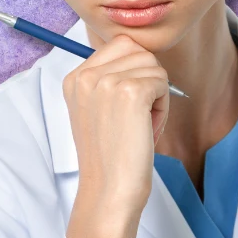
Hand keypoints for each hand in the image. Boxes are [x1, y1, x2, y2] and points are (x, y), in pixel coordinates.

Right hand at [63, 33, 169, 237]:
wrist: (109, 192)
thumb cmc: (112, 156)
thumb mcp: (99, 109)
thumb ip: (111, 78)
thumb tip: (144, 52)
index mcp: (74, 77)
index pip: (120, 44)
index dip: (136, 71)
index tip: (127, 106)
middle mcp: (85, 75)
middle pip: (139, 51)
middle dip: (148, 81)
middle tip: (137, 118)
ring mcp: (106, 82)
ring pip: (154, 66)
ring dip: (157, 95)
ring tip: (140, 125)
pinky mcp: (129, 92)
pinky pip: (162, 82)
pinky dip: (163, 107)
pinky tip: (147, 129)